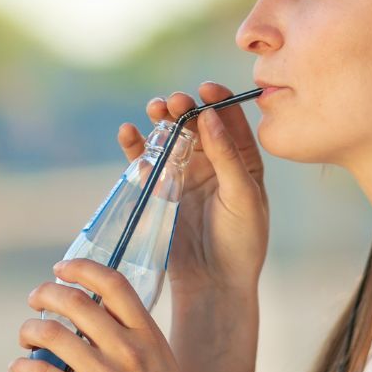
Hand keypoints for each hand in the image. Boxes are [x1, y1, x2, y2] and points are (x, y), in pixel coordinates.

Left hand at [13, 256, 219, 371]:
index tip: (61, 268)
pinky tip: (18, 368)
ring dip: (29, 330)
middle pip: (74, 302)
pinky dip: (21, 367)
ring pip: (51, 334)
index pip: (113, 283)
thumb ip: (136, 341)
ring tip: (26, 336)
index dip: (81, 268)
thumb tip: (100, 324)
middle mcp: (127, 351)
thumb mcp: (162, 364)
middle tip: (35, 300)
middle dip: (45, 294)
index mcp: (149, 335)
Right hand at [116, 81, 268, 299]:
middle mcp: (213, 161)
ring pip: (169, 136)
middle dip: (184, 107)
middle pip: (195, 122)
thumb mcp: (243, 197)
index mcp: (242, 160)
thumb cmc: (241, 242)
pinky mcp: (160, 188)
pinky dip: (135, 144)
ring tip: (154, 110)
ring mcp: (184, 173)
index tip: (205, 89)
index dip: (218, 100)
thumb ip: (228, 157)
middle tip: (174, 102)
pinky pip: (145, 160)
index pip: (230, 120)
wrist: (214, 282)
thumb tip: (210, 116)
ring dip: (160, 119)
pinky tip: (128, 132)